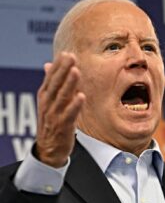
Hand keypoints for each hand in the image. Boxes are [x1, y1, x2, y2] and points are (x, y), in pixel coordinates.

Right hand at [35, 52, 85, 167]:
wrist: (49, 149)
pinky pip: (69, 114)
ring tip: (76, 71)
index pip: (51, 78)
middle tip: (71, 56)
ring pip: (62, 97)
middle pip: (55, 84)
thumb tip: (49, 64)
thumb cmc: (53, 122)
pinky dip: (74, 105)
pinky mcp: (63, 126)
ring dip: (69, 84)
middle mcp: (48, 104)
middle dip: (63, 70)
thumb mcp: (49, 102)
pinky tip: (81, 96)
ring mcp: (54, 115)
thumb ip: (52, 84)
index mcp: (45, 96)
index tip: (66, 53)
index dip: (58, 66)